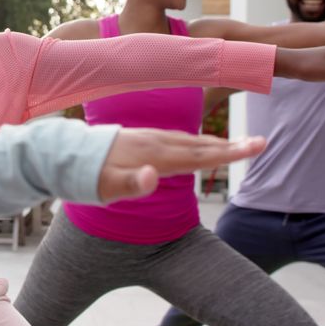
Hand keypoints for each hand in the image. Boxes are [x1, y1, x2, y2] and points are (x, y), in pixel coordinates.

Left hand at [97, 129, 266, 203]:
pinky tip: (199, 145)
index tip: (255, 147)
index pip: (198, 156)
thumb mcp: (105, 187)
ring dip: (215, 142)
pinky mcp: (141, 138)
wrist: (63, 154)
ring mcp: (148, 138)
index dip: (228, 153)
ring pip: (189, 141)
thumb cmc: (86, 177)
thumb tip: (154, 176)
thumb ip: (130, 184)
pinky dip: (195, 142)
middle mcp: (154, 143)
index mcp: (153, 156)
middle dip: (231, 146)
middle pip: (200, 146)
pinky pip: (176, 139)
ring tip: (239, 144)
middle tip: (261, 143)